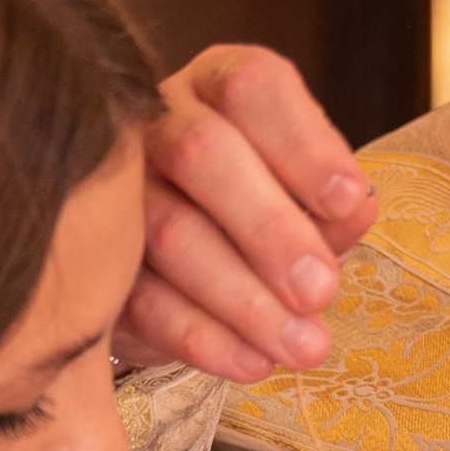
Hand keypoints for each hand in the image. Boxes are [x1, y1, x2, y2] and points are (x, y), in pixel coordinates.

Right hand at [117, 46, 376, 380]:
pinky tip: (253, 361)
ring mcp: (114, 190)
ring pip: (168, 232)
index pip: (252, 89)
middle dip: (270, 227)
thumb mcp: (309, 202)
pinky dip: (203, 337)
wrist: (187, 272)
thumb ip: (333, 205)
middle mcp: (157, 122)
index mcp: (217, 88)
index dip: (303, 144)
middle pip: (202, 152)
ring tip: (304, 348)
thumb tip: (354, 210)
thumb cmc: (264, 216)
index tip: (345, 202)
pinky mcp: (95, 264)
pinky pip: (141, 298)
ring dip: (245, 298)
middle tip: (321, 291)